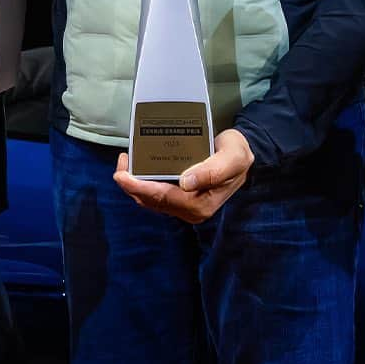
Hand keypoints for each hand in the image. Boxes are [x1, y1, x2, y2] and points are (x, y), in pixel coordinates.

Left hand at [113, 128, 253, 223]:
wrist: (242, 153)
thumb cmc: (237, 154)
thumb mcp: (232, 158)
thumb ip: (213, 170)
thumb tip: (186, 182)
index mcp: (200, 205)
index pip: (163, 198)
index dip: (139, 187)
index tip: (122, 175)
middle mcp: (190, 209)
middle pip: (152, 201)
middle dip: (131, 185)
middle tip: (122, 160)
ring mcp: (184, 205)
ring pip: (150, 199)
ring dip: (134, 184)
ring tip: (126, 160)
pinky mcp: (180, 196)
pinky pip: (155, 193)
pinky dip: (142, 182)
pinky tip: (137, 165)